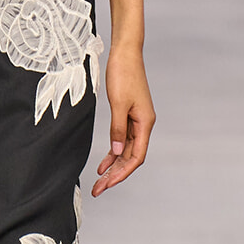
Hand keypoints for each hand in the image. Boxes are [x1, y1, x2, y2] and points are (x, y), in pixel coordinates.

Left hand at [92, 45, 154, 196]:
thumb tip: (117, 153)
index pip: (136, 157)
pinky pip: (122, 141)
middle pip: (131, 157)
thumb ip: (117, 129)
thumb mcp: (118, 103)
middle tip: (98, 189)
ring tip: (99, 182)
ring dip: (113, 167)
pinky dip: (112, 153)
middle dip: (115, 175)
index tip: (108, 184)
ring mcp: (137, 121)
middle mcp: (144, 125)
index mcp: (145, 123)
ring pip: (126, 151)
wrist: (125, 54)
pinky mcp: (128, 116)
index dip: (122, 173)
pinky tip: (103, 164)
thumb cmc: (123, 74)